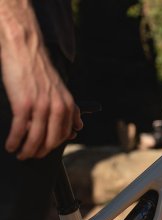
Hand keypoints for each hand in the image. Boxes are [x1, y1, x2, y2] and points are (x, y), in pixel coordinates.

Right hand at [0, 2, 82, 159]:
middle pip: (51, 140)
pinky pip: (20, 130)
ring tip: (19, 154)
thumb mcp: (61, 90)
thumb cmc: (38, 70)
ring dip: (26, 150)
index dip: (53, 147)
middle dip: (39, 152)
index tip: (44, 152)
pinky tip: (10, 146)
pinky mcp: (24, 104)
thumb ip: (71, 109)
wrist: (24, 48)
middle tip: (29, 157)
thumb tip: (80, 127)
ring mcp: (41, 107)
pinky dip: (14, 141)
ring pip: (35, 138)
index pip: (64, 135)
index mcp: (67, 105)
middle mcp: (57, 107)